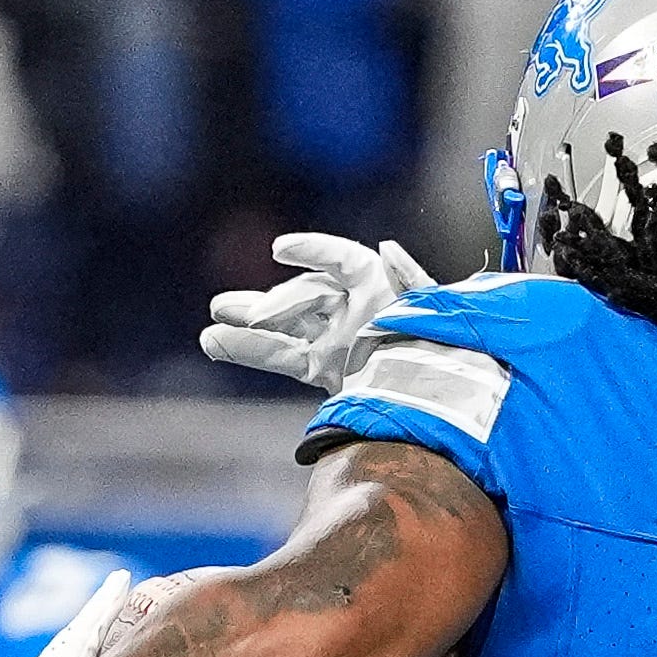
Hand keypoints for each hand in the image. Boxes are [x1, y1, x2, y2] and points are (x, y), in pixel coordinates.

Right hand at [199, 233, 433, 396]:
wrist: (447, 408)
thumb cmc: (444, 356)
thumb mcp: (437, 315)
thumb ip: (412, 281)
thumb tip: (388, 248)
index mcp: (380, 289)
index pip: (343, 261)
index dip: (313, 252)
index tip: (280, 251)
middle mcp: (354, 310)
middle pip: (306, 298)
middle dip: (270, 305)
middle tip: (227, 311)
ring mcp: (336, 339)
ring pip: (285, 327)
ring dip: (248, 328)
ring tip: (210, 333)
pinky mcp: (325, 368)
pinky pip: (284, 356)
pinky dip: (251, 350)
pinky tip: (215, 342)